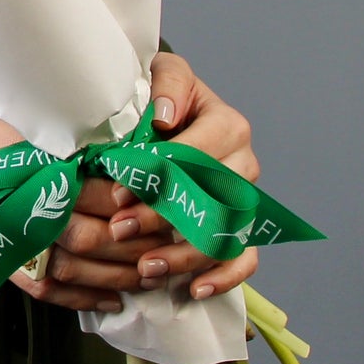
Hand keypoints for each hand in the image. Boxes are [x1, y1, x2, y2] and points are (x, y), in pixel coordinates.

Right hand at [0, 97, 147, 313]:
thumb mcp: (10, 109)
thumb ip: (58, 117)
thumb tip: (112, 115)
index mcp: (30, 161)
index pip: (95, 185)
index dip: (134, 193)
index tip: (165, 191)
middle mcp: (23, 203)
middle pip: (94, 231)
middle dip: (137, 237)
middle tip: (174, 236)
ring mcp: (10, 238)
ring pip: (78, 266)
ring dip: (120, 273)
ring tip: (156, 269)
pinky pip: (48, 288)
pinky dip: (82, 298)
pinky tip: (112, 299)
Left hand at [93, 51, 261, 299]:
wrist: (170, 112)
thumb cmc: (163, 95)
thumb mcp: (163, 74)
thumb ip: (167, 85)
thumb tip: (163, 116)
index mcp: (228, 125)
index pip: (198, 155)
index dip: (159, 176)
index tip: (118, 192)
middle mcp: (243, 165)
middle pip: (211, 200)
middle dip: (162, 219)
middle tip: (120, 230)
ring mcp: (245, 200)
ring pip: (225, 235)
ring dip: (184, 255)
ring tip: (144, 267)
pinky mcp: (241, 228)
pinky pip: (245, 259)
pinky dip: (224, 277)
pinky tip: (193, 289)